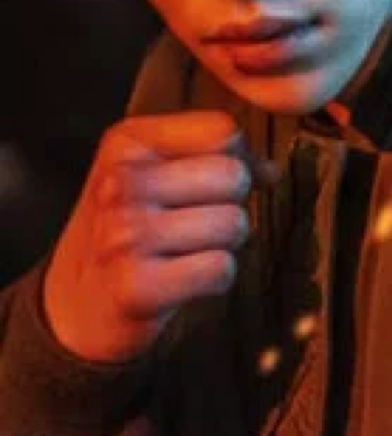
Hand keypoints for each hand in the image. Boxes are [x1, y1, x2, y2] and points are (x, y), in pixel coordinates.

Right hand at [42, 110, 270, 363]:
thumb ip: (211, 158)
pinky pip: (221, 269)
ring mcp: (126, 235)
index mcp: (127, 144)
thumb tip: (271, 171)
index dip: (238, 159)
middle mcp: (121, 183)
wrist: (76, 304)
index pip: (222, 131)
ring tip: (186, 252)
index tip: (217, 184)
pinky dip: (216, 279)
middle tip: (196, 226)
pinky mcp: (138, 286)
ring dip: (223, 244)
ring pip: (233, 223)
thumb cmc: (127, 232)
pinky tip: (184, 279)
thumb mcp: (151, 174)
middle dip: (230, 204)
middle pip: (233, 176)